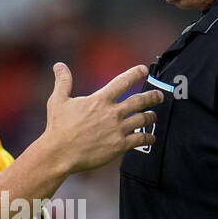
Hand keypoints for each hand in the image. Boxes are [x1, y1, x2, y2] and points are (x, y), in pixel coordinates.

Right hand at [42, 62, 159, 173]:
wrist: (60, 153)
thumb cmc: (58, 127)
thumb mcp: (58, 100)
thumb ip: (63, 81)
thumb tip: (59, 65)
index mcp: (100, 100)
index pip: (123, 81)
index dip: (136, 73)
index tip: (144, 70)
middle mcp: (112, 113)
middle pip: (140, 100)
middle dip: (152, 96)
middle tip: (159, 95)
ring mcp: (117, 129)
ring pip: (143, 119)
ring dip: (151, 116)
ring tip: (154, 116)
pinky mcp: (119, 146)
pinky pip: (140, 140)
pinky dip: (148, 138)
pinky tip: (151, 138)